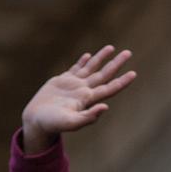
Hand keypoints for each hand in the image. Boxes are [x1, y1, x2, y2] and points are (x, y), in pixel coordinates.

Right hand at [20, 46, 136, 153]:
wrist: (36, 120)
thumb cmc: (52, 124)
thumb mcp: (70, 122)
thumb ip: (88, 117)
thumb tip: (105, 108)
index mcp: (88, 99)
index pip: (109, 88)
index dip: (122, 81)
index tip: (134, 73)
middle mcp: (83, 91)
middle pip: (104, 74)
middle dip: (116, 64)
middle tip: (128, 53)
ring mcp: (73, 85)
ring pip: (91, 68)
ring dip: (101, 58)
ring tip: (111, 48)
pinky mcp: (61, 81)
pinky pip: (75, 69)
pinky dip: (82, 61)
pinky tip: (88, 55)